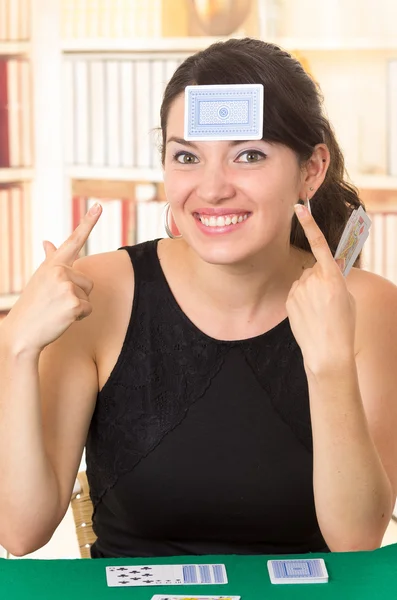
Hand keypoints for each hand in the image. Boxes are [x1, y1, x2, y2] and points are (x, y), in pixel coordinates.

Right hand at [4, 203, 101, 353]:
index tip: (99, 205)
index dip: (89, 222)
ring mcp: (66, 286)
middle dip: (78, 294)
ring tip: (57, 310)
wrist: (21, 333)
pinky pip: (88, 309)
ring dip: (78, 306)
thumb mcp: (40, 278)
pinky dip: (79, 317)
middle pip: (88, 281)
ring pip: (89, 295)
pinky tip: (61, 318)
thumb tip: (48, 241)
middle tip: (56, 302)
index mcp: (53, 264)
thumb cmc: (33, 305)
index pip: (74, 240)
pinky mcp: (73, 303)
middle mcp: (59, 271)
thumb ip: (50, 259)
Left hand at [286, 204, 355, 375]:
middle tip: (328, 300)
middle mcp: (312, 280)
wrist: (327, 351)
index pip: (320, 244)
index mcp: (332, 277)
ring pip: (304, 280)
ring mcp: (298, 290)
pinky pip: (296, 291)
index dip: (309, 223)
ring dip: (310, 289)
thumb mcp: (347, 298)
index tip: (298, 208)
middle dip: (319, 278)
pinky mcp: (289, 299)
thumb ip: (336, 278)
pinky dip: (301, 299)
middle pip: (313, 268)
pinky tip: (309, 314)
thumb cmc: (343, 325)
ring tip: (318, 311)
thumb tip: (328, 268)